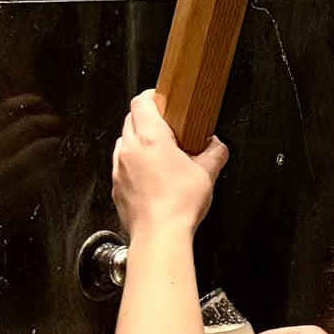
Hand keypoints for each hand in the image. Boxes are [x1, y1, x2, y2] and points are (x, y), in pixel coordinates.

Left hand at [111, 90, 226, 237]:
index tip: (163, 100)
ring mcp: (118, 169)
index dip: (152, 96)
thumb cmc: (178, 205)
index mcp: (150, 139)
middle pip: (131, 119)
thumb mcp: (207, 173)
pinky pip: (121, 166)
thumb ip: (214, 152)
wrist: (160, 237)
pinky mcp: (116, 187)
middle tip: (167, 127)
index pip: (141, 102)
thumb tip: (217, 145)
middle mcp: (129, 150)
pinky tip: (151, 177)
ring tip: (159, 154)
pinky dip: (133, 164)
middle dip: (148, 119)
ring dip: (139, 142)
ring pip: (124, 142)